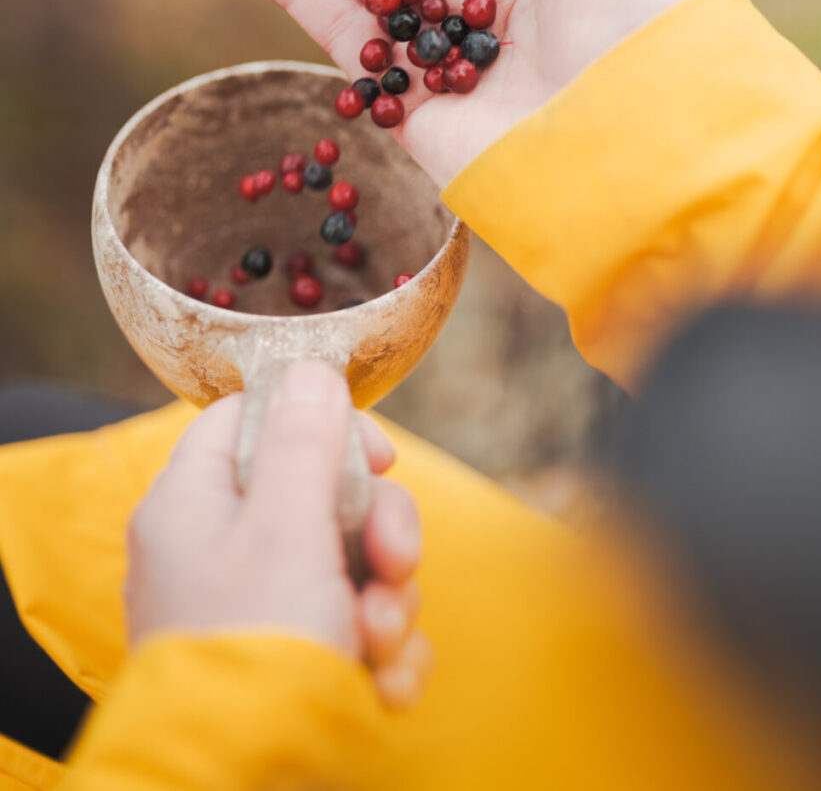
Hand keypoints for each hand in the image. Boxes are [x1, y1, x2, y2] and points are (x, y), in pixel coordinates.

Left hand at [126, 361, 431, 709]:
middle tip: (396, 559)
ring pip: (354, 560)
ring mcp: (263, 607)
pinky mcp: (299, 657)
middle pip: (321, 492)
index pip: (248, 420)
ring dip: (387, 597)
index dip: (318, 422)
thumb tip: (309, 367)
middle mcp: (224, 550)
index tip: (375, 455)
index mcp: (195, 505)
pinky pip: (359, 623)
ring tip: (376, 643)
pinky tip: (383, 682)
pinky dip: (382, 649)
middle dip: (378, 527)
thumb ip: (303, 441)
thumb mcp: (284, 527)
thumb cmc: (254, 647)